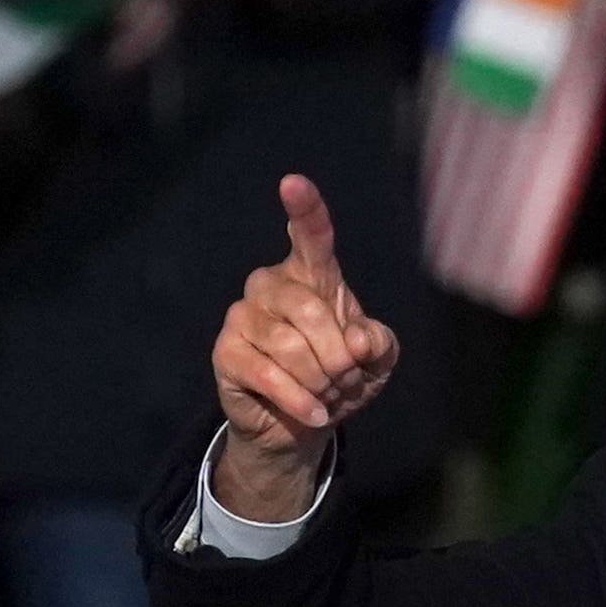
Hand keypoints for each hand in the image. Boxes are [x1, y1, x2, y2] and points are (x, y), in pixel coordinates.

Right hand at [209, 175, 399, 517]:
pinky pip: (268, 373)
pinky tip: (314, 413)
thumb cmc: (341, 377)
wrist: (303, 422)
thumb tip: (358, 339)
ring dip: (322, 381)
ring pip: (291, 346)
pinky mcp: (227, 351)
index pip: (310, 236)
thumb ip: (378, 342)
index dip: (305, 209)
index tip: (293, 183)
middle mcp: (271, 284)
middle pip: (311, 309)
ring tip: (327, 394)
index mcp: (312, 274)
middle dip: (339, 355)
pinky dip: (299, 399)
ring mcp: (244, 316)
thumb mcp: (376, 360)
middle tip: (346, 380)